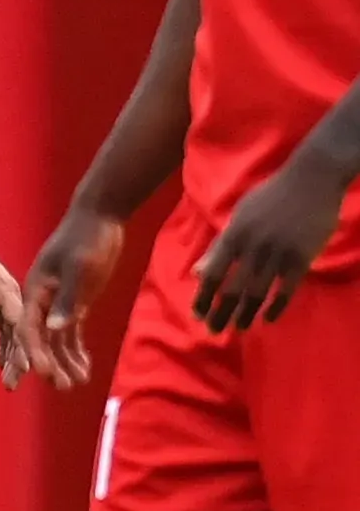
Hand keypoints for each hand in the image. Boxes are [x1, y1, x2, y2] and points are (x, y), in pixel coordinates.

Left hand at [0, 211, 29, 389]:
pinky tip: (1, 362)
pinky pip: (2, 326)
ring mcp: (2, 297)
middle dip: (18, 360)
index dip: (24, 348)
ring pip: (11, 332)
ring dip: (12, 357)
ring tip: (10, 383)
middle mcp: (9, 294)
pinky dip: (3, 344)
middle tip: (13, 385)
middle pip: (18, 333)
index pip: (19, 324)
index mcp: (5, 288)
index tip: (28, 370)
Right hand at [23, 205, 124, 389]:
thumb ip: (66, 298)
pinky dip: (77, 350)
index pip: (29, 327)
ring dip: (65, 362)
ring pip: (57, 339)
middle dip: (50, 364)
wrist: (100, 215)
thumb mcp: (78, 267)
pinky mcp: (75, 301)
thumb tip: (54, 328)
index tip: (41, 374)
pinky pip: (71, 332)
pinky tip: (84, 368)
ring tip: (76, 384)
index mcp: (36, 290)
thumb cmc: (87, 237)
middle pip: (40, 338)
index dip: (34, 352)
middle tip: (62, 387)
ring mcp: (59, 301)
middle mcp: (43, 300)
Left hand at [193, 154, 345, 330]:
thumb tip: (198, 272)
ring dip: (246, 315)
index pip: (213, 273)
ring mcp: (278, 253)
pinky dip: (276, 307)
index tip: (197, 314)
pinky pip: (286, 290)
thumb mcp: (241, 215)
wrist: (312, 179)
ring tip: (239, 328)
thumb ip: (220, 245)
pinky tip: (268, 319)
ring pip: (257, 293)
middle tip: (214, 331)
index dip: (203, 297)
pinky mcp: (301, 258)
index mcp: (234, 233)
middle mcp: (252, 246)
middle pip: (232, 288)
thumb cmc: (272, 196)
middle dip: (220, 313)